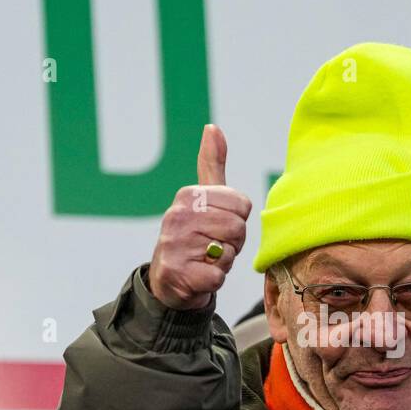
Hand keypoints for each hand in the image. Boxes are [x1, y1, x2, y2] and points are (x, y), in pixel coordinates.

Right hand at [148, 124, 251, 310]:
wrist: (168, 281)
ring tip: (204, 260)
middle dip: (232, 243)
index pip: (242, 205)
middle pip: (237, 229)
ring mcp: (175, 245)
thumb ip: (211, 164)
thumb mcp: (202, 199)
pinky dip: (214, 281)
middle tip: (212, 247)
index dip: (237, 221)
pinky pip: (217, 277)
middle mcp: (177, 216)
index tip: (218, 227)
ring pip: (229, 253)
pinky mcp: (179, 274)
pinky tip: (198, 277)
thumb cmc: (194, 237)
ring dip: (223, 262)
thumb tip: (213, 127)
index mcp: (188, 195)